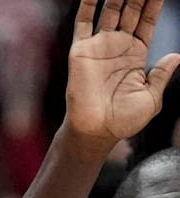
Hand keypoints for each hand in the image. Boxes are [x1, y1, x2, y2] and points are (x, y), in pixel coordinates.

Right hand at [66, 0, 179, 142]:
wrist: (97, 130)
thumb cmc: (124, 120)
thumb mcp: (152, 98)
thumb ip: (162, 75)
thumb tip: (176, 56)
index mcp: (136, 54)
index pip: (146, 22)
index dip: (154, 5)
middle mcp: (117, 46)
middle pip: (130, 11)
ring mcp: (99, 46)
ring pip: (109, 11)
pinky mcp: (81, 50)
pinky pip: (83, 23)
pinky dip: (88, 5)